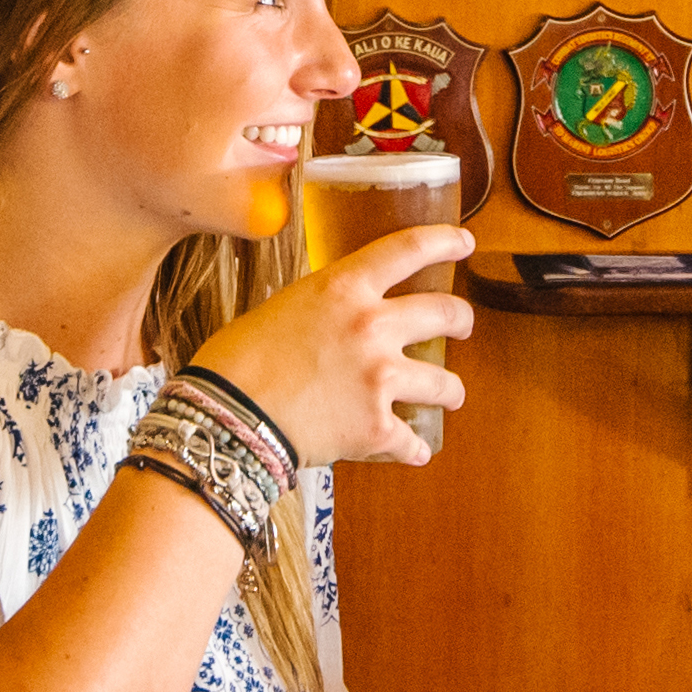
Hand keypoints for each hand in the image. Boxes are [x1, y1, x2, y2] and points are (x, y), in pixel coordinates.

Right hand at [187, 225, 474, 466]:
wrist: (227, 416)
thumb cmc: (236, 361)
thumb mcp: (281, 309)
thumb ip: (320, 308)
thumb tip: (331, 321)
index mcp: (344, 288)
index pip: (408, 249)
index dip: (444, 240)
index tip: (464, 241)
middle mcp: (372, 327)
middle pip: (444, 313)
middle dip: (462, 319)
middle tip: (463, 324)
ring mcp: (380, 378)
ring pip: (444, 382)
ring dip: (452, 390)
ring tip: (452, 395)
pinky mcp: (377, 428)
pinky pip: (412, 441)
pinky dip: (413, 448)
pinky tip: (414, 451)